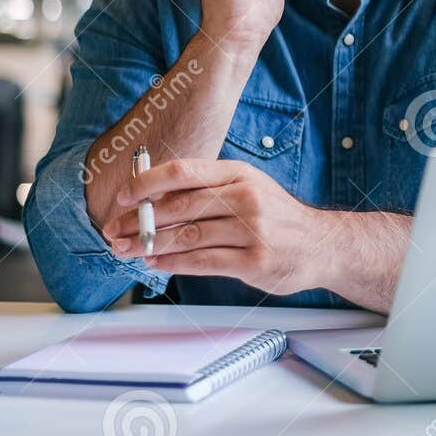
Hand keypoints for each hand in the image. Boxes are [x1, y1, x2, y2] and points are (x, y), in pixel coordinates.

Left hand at [103, 158, 328, 294]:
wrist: (321, 244)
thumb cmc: (277, 217)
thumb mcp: (248, 188)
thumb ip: (208, 191)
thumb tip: (154, 198)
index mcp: (239, 174)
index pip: (184, 171)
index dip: (147, 183)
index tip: (122, 197)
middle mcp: (246, 198)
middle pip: (180, 206)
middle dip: (140, 220)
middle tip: (114, 230)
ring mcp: (252, 230)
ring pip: (187, 237)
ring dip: (150, 245)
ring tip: (128, 250)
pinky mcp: (253, 261)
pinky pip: (202, 262)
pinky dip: (173, 264)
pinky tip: (156, 264)